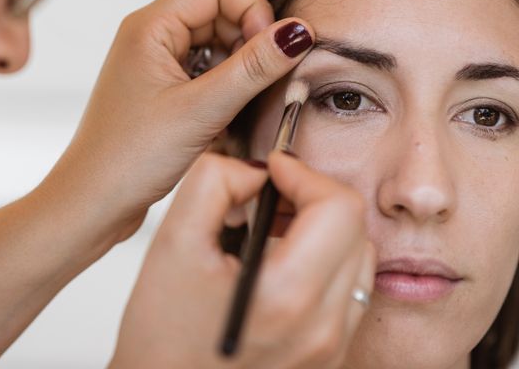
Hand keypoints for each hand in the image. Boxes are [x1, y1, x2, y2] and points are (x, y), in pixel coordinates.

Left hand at [41, 0, 314, 243]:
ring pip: (215, 41)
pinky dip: (224, 84)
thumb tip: (296, 31)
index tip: (272, 49)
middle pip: (219, 10)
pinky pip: (205, 68)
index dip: (254, 10)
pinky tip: (223, 113)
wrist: (93, 202)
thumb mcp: (202, 110)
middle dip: (249, 39)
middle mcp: (150, 35)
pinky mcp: (162, 86)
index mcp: (150, 26)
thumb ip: (253, 68)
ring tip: (237, 103)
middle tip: (260, 80)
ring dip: (238, 65)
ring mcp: (155, 61)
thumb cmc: (130, 158)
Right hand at [110, 151, 375, 368]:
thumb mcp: (173, 242)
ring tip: (277, 224)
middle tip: (273, 193)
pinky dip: (326, 259)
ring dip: (324, 227)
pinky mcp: (327, 356)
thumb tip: (254, 171)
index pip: (339, 208)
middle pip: (355, 228)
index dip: (304, 173)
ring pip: (358, 257)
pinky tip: (284, 259)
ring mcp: (329, 346)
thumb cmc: (161, 336)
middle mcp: (321, 327)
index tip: (275, 169)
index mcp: (288, 295)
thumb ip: (214, 183)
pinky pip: (349, 289)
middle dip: (313, 196)